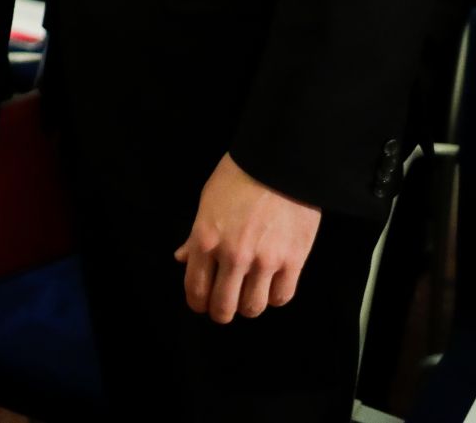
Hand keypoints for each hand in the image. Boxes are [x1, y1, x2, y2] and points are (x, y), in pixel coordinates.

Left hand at [173, 153, 320, 323]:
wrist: (280, 162)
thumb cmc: (239, 176)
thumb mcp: (207, 202)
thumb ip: (194, 236)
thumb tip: (182, 258)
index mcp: (206, 239)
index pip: (195, 288)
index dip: (197, 303)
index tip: (200, 305)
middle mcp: (233, 255)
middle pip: (224, 307)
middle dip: (220, 313)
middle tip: (223, 309)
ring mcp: (264, 261)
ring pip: (253, 307)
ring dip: (248, 306)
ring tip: (247, 296)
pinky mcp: (293, 261)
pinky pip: (282, 297)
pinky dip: (274, 297)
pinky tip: (271, 287)